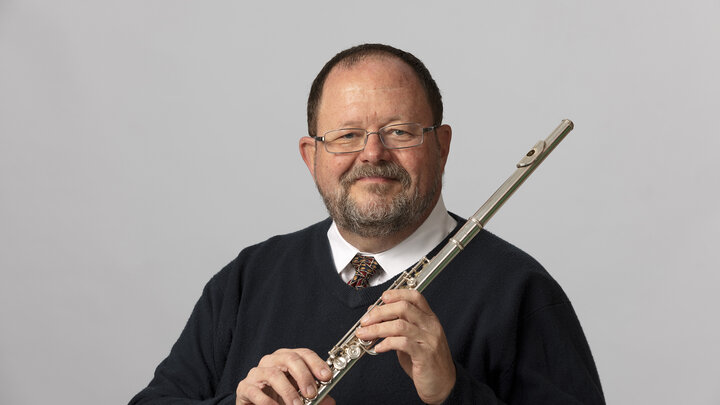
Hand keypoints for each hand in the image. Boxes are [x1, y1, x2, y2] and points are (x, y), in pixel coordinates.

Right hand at [235, 348, 334, 404]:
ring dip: (288, 392)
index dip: (316, 363)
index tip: (327, 377)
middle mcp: (271, 361)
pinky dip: (269, 402)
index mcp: (286, 359)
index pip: (303, 353)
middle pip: (290, 358)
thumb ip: (315, 397)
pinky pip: (256, 392)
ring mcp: (257, 373)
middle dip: (304, 376)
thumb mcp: (300, 396)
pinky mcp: (245, 387)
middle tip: (312, 393)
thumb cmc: (279, 398)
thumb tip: (330, 400)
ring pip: (273, 374)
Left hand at [355, 289, 455, 404]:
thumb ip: (398, 327)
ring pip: (399, 325)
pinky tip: (378, 348)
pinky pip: (402, 343)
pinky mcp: (425, 355)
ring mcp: (429, 340)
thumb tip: (376, 315)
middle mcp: (431, 326)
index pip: (415, 297)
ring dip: (377, 329)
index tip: (381, 298)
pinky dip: (386, 343)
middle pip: (404, 307)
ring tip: (365, 335)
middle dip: (380, 312)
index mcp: (429, 319)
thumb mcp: (413, 340)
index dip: (397, 294)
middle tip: (365, 321)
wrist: (444, 385)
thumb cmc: (426, 362)